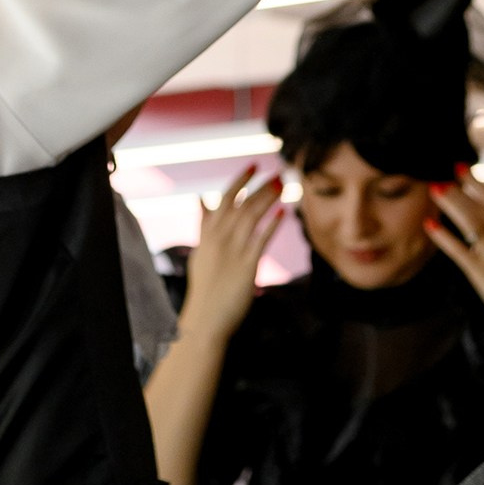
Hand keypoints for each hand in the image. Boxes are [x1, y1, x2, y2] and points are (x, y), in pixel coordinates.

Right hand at [177, 166, 283, 342]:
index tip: (254, 165)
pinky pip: (261, 240)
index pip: (225, 198)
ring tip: (283, 186)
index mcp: (208, 234)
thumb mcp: (200, 250)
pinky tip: (283, 213)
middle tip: (278, 172)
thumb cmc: (205, 286)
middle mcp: (219, 239)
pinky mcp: (246, 266)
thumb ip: (203, 224)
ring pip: (251, 217)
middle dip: (261, 186)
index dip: (240, 180)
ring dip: (268, 199)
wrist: (205, 319)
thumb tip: (200, 198)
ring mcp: (232, 251)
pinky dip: (272, 225)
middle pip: (242, 204)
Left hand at [426, 170, 483, 330]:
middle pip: (477, 207)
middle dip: (458, 190)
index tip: (459, 167)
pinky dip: (443, 237)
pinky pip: (458, 250)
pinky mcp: (480, 272)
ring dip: (450, 205)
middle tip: (440, 176)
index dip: (475, 182)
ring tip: (435, 191)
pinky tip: (429, 225)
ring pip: (468, 222)